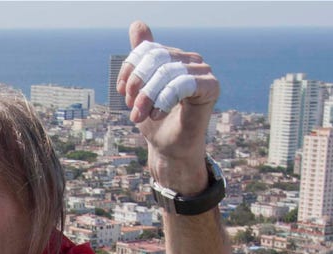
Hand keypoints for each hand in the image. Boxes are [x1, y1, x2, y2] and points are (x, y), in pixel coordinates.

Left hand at [116, 22, 219, 188]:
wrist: (170, 150)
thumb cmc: (156, 121)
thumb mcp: (140, 88)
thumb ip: (140, 59)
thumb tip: (138, 24)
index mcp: (175, 57)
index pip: (148, 49)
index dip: (130, 69)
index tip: (122, 92)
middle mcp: (192, 60)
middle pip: (156, 57)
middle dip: (138, 83)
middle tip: (130, 107)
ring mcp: (203, 71)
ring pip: (166, 71)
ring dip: (147, 97)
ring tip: (139, 116)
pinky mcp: (211, 86)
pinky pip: (182, 83)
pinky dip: (163, 100)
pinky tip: (157, 115)